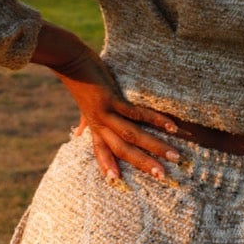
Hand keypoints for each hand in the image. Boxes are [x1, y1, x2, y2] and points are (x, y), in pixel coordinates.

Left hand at [32, 23, 180, 181]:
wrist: (70, 60)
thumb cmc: (79, 81)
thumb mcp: (82, 106)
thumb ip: (83, 121)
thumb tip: (77, 133)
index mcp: (94, 127)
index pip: (101, 152)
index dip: (108, 166)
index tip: (116, 183)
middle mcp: (100, 124)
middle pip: (123, 150)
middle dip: (144, 164)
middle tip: (163, 177)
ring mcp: (107, 113)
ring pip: (133, 135)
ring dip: (155, 147)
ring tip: (173, 156)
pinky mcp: (113, 99)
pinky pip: (138, 113)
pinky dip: (156, 120)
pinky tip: (171, 126)